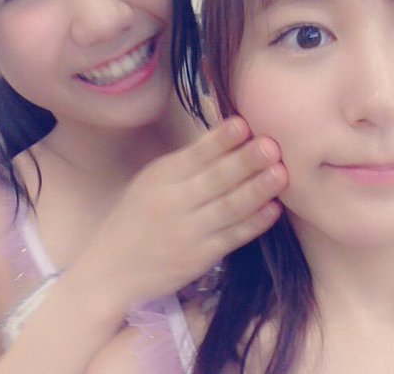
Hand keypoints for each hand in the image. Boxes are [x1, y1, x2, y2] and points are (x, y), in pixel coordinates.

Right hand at [71, 117, 286, 310]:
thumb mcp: (151, 183)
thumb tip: (228, 139)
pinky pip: (233, 237)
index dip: (221, 139)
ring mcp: (189, 231)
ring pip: (230, 207)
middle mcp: (174, 202)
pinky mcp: (201, 257)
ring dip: (258, 189)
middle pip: (216, 178)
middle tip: (272, 145)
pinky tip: (273, 210)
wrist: (112, 269)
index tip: (244, 123)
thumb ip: (185, 165)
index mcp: (161, 177)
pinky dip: (254, 223)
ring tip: (281, 174)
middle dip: (246, 161)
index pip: (196, 154)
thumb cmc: (136, 219)